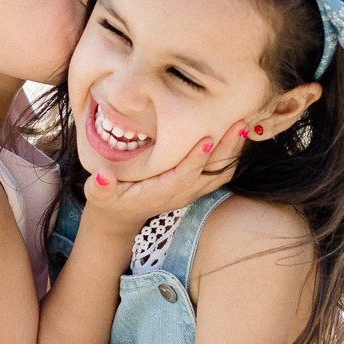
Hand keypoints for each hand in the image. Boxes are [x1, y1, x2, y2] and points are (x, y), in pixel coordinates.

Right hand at [81, 118, 246, 233]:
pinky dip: (231, 157)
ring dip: (233, 152)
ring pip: (219, 175)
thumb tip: (102, 177)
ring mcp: (189, 193)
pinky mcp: (194, 188)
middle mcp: (179, 195)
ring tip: (244, 125)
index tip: (207, 139)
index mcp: (157, 194)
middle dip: (226, 151)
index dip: (195, 160)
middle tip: (239, 124)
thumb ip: (100, 187)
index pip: (182, 177)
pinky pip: (219, 175)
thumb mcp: (98, 195)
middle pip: (209, 175)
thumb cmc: (109, 201)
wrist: (119, 219)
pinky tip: (237, 135)